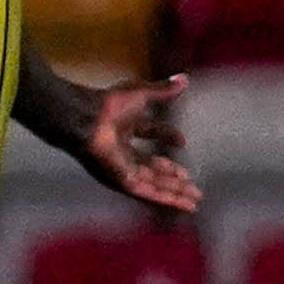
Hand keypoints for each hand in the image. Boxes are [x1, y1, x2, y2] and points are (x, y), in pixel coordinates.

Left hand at [76, 74, 200, 210]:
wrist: (87, 121)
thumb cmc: (108, 106)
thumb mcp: (142, 94)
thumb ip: (163, 90)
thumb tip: (185, 78)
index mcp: (125, 129)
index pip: (150, 135)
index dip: (167, 137)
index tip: (183, 141)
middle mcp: (123, 152)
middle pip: (153, 168)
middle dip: (174, 177)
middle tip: (192, 184)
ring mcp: (122, 169)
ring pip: (154, 184)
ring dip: (176, 193)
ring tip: (196, 200)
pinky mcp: (123, 181)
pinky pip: (149, 193)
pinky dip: (168, 199)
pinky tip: (185, 204)